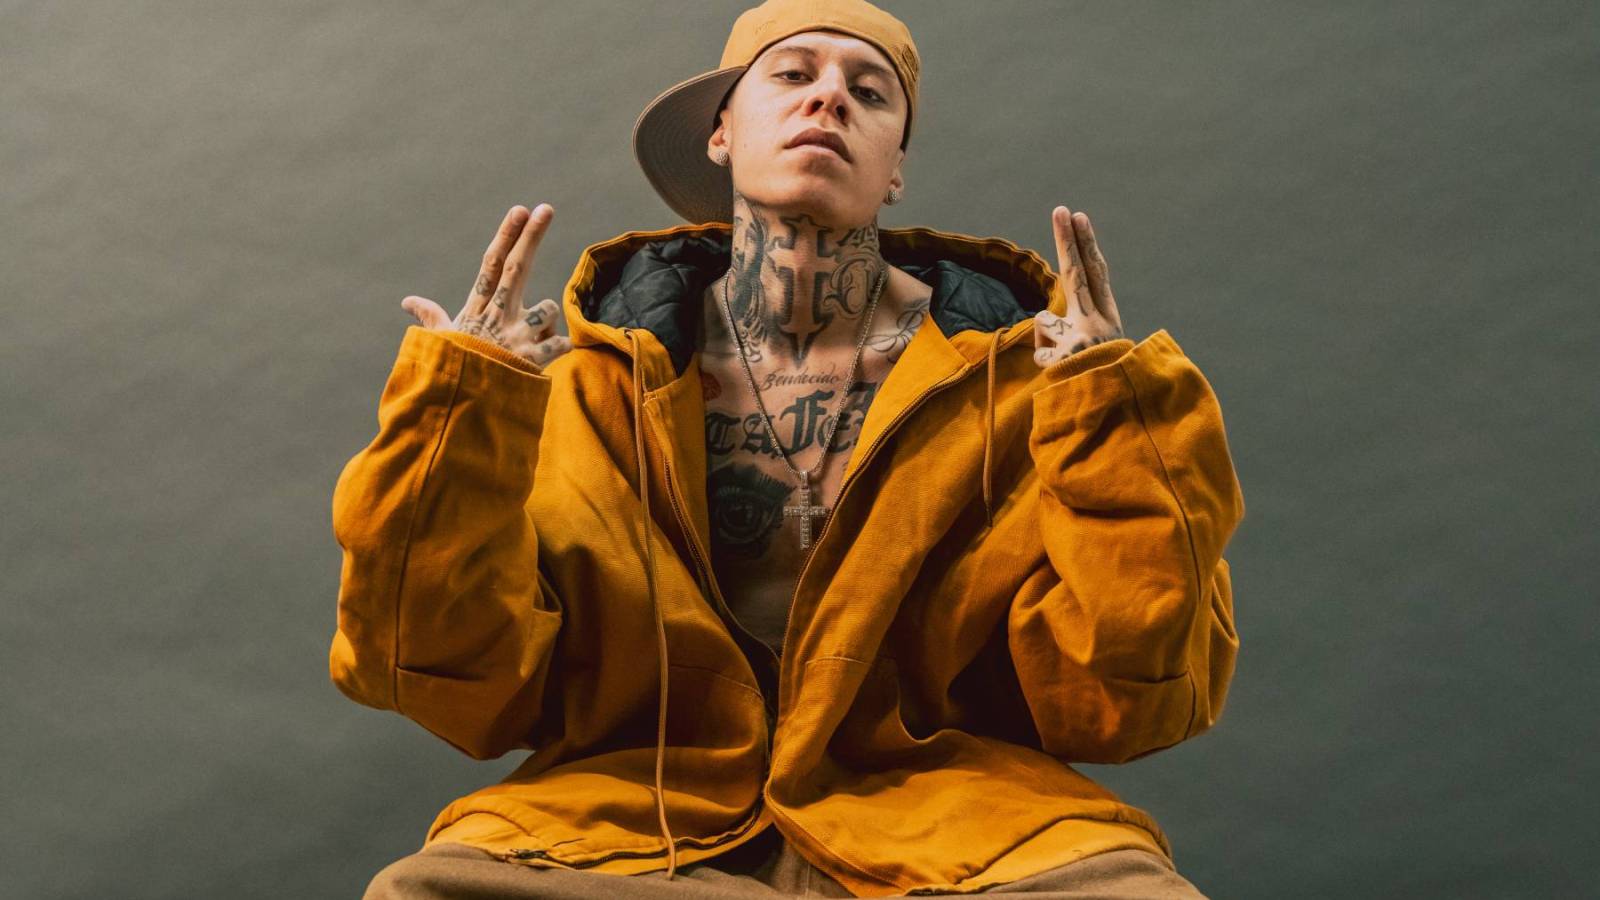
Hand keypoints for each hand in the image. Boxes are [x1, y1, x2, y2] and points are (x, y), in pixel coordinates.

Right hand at [401, 203, 572, 368]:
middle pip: (517, 268)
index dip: (505, 236)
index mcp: (477, 309)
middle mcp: (497, 316)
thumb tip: (407, 301)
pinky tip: (551, 356)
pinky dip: (561, 346)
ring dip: (548, 320)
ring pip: (548, 308)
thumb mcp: (442, 343)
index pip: (491, 264)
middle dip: (531, 237)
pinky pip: (560, 343)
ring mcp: (515, 336)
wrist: (460, 412)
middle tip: (546, 208)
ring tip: (530, 343)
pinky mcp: (531, 360)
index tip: (519, 209)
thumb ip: (431, 318)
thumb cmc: (454, 374)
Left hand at [1033, 206, 1125, 367]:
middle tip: (1062, 209)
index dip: (1087, 245)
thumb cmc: (1099, 383)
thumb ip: (1067, 330)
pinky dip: (1046, 366)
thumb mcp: (1088, 353)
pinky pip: (1040, 355)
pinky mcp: (1068, 357)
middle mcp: (1099, 324)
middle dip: (1070, 240)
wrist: (1116, 417)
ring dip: (1048, 342)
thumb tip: (1041, 320)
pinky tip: (1063, 378)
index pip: (1096, 274)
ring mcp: (1084, 339)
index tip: (1079, 217)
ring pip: (1045, 325)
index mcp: (1108, 320)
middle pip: (1079, 274)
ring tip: (1066, 363)